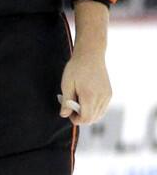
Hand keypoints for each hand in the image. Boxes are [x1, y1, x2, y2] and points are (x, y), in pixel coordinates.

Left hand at [60, 0, 112, 125]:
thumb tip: (64, 115)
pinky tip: (84, 100)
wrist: (90, 55)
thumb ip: (66, 101)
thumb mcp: (66, 84)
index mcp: (90, 96)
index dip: (75, 119)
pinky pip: (102, 108)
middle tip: (70, 106)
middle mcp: (102, 98)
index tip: (67, 112)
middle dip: (80, 117)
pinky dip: (94, 109)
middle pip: (92, 118)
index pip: (86, 118)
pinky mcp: (109, 94)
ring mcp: (107, 96)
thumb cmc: (76, 68)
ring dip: (87, 113)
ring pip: (98, 115)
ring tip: (77, 101)